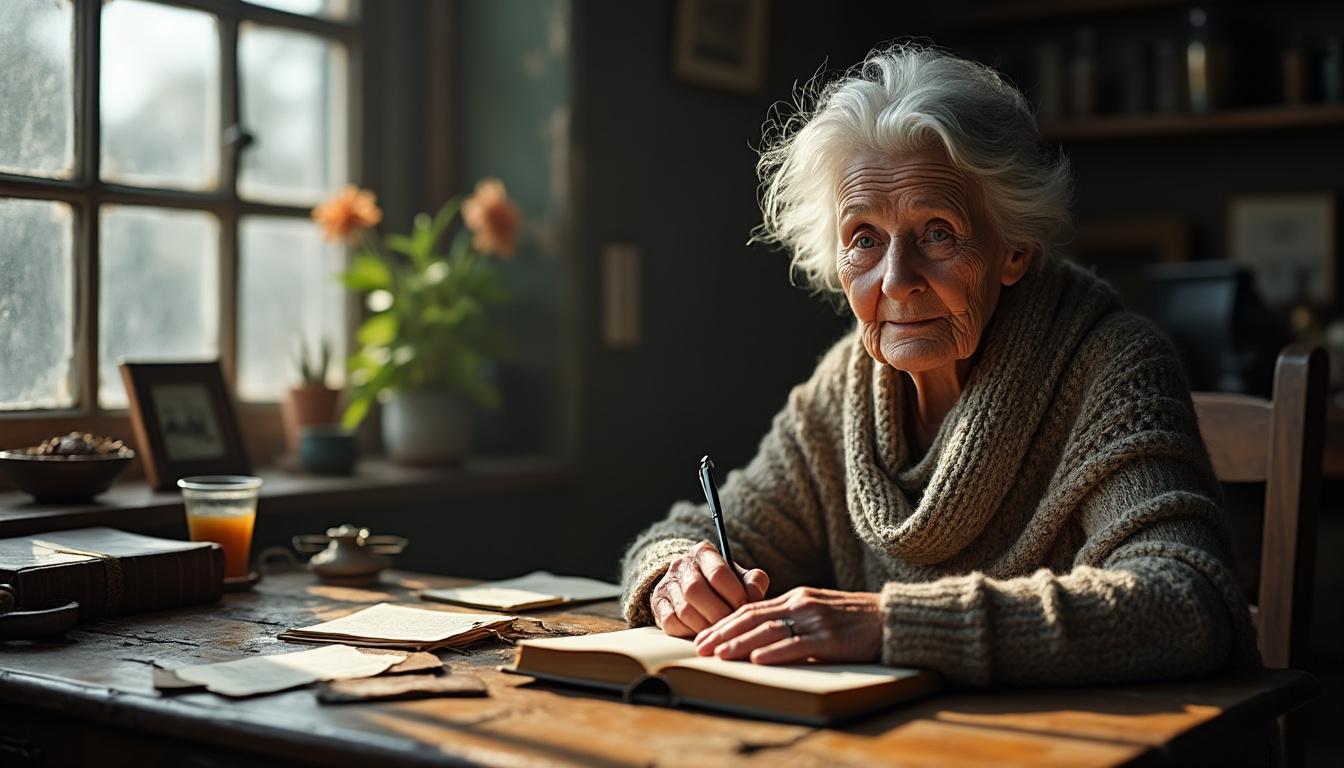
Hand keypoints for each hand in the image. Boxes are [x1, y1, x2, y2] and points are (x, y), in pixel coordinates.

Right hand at [650, 541, 768, 636]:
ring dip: (704, 626)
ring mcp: (666, 585)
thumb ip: (753, 581)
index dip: (734, 593)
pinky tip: (703, 636)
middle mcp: (681, 565)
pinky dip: (688, 633)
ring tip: (721, 636)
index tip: (746, 609)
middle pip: (696, 591)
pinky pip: (671, 623)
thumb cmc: (723, 584)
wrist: (692, 585)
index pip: (717, 572)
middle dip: (717, 613)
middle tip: (733, 628)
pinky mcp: (658, 605)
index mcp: (703, 552)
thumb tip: (755, 595)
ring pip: (683, 609)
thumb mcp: (740, 577)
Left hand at [693, 586, 882, 664]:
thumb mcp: (818, 611)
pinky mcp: (831, 639)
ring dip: (741, 643)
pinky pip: (798, 645)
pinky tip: (758, 659)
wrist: (892, 619)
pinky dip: (775, 652)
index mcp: (796, 598)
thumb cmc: (854, 620)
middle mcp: (801, 604)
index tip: (704, 637)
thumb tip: (761, 636)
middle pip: (753, 617)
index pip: (751, 609)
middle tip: (700, 648)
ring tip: (720, 654)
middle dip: (723, 633)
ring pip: (769, 630)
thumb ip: (793, 618)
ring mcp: (816, 620)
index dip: (724, 623)